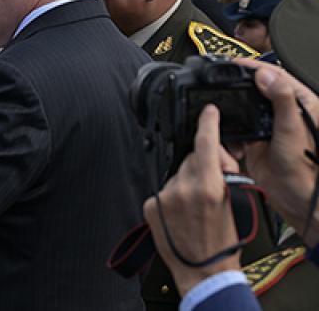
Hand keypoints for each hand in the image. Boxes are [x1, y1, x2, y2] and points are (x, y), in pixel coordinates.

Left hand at [143, 105, 241, 295]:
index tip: (207, 112)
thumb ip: (221, 177)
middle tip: (207, 187)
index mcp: (209, 186)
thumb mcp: (231, 203)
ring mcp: (165, 196)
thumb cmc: (221, 242)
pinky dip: (170, 197)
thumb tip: (215, 159)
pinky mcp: (151, 205)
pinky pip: (163, 191)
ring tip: (192, 208)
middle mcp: (183, 188)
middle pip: (189, 159)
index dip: (207, 123)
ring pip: (175, 175)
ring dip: (184, 184)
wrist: (203, 271)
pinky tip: (178, 213)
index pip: (205, 144)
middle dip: (199, 166)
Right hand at [234, 58, 318, 245]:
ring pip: (245, 108)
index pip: (277, 77)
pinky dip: (229, 130)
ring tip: (222, 103)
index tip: (236, 63)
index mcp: (301, 104)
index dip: (255, 68)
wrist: (295, 198)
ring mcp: (269, 127)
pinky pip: (237, 128)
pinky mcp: (255, 140)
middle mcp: (284, 113)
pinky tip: (227, 132)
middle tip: (222, 78)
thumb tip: (267, 76)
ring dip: (233, 109)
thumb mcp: (291, 129)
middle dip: (240, 85)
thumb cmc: (304, 168)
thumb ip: (281, 100)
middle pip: (258, 90)